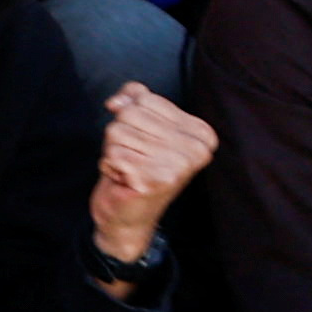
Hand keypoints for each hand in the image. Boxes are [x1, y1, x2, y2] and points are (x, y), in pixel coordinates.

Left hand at [89, 82, 214, 267]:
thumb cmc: (136, 165)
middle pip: (130, 114)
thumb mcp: (140, 125)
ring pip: (118, 131)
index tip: (144, 141)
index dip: (131, 116)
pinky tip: (125, 179)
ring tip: (130, 167)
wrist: (129, 214)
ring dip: (114, 150)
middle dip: (121, 134)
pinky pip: (112, 153)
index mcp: (201, 133)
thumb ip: (134, 99)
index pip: (147, 98)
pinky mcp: (154, 181)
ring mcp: (178, 166)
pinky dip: (110, 165)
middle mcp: (197, 150)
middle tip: (134, 157)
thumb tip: (117, 101)